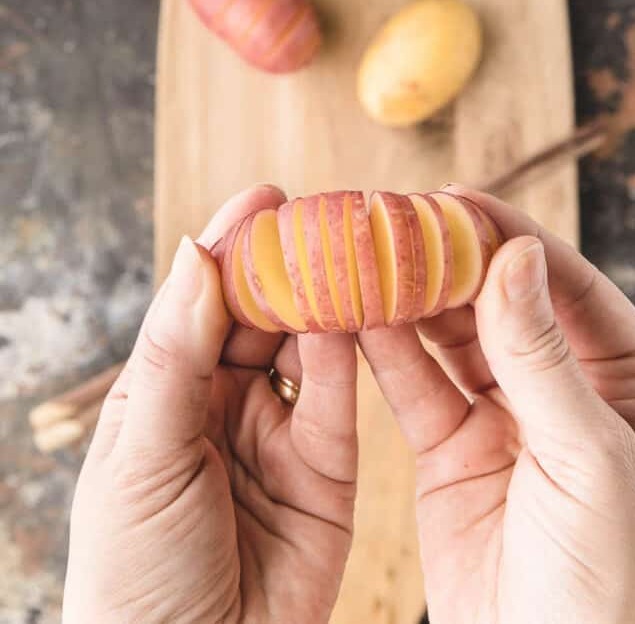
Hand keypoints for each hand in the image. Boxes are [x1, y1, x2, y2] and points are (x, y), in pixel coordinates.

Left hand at [63, 186, 357, 623]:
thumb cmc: (135, 573)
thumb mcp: (143, 456)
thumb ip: (175, 355)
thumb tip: (194, 253)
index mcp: (163, 393)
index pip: (200, 302)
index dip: (232, 247)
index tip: (268, 195)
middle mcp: (221, 404)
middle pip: (262, 315)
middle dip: (291, 264)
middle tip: (330, 212)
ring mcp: (277, 435)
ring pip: (309, 347)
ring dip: (329, 299)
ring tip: (357, 247)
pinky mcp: (328, 472)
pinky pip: (343, 399)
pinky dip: (355, 353)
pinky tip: (364, 312)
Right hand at [359, 188, 634, 623]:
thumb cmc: (605, 583)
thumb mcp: (586, 461)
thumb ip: (542, 358)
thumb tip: (515, 253)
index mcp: (628, 384)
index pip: (568, 287)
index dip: (513, 237)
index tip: (457, 199)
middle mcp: (566, 391)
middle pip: (501, 302)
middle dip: (450, 260)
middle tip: (395, 218)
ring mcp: (504, 418)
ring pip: (450, 337)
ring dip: (409, 297)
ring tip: (363, 255)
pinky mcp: (450, 450)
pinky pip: (414, 386)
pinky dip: (382, 350)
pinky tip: (352, 314)